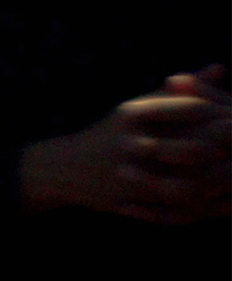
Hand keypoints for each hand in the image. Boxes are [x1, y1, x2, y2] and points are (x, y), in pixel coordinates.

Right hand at [23, 68, 231, 223]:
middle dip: (223, 154)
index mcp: (133, 113)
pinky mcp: (122, 201)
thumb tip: (219, 67)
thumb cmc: (113, 133)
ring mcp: (124, 174)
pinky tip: (209, 207)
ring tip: (226, 185)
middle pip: (192, 149)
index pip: (192, 110)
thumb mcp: (139, 106)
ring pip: (181, 187)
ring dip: (210, 189)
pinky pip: (164, 211)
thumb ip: (180, 91)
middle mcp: (128, 142)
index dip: (222, 116)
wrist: (64, 168)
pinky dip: (190, 212)